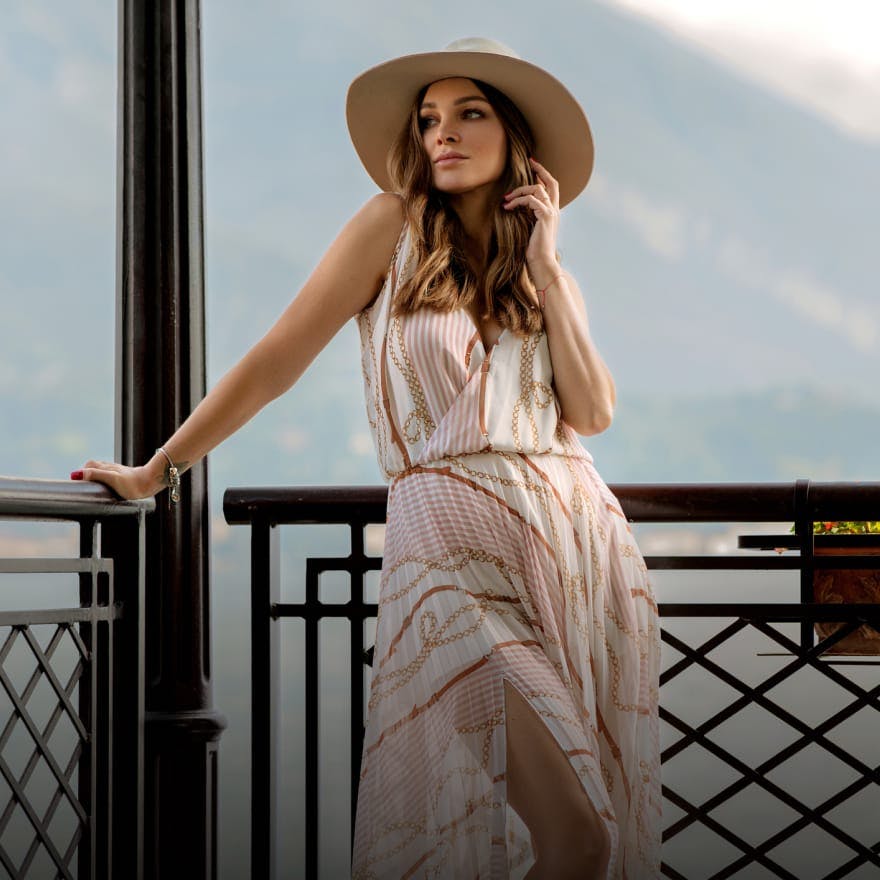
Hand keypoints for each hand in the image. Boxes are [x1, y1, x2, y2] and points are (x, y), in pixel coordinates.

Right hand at [71, 459, 160, 500]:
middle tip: (84, 485)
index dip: (81, 472)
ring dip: (97, 476)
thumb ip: (95, 475)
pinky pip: (112, 477)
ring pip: (104, 471)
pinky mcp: (126, 478)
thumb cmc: (132, 483)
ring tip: (94, 488)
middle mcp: (112, 468)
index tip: (76, 483)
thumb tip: (75, 474)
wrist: (151, 482)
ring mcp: (119, 472)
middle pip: (95, 467)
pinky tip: (109, 488)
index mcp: (106, 467)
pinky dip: (107, 480)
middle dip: (88, 473)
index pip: (89, 465)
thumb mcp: (111, 478)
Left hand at [502, 157, 559, 271]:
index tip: (533, 164)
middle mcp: (554, 210)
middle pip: (551, 183)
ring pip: (537, 189)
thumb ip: (528, 217)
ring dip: (519, 191)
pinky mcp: (545, 216)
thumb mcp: (529, 230)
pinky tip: (507, 207)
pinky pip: (531, 200)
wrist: (542, 263)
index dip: (543, 175)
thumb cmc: (534, 251)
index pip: (551, 188)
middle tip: (529, 161)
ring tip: (506, 199)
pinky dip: (518, 201)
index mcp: (552, 213)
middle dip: (540, 170)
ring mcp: (551, 213)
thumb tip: (516, 208)